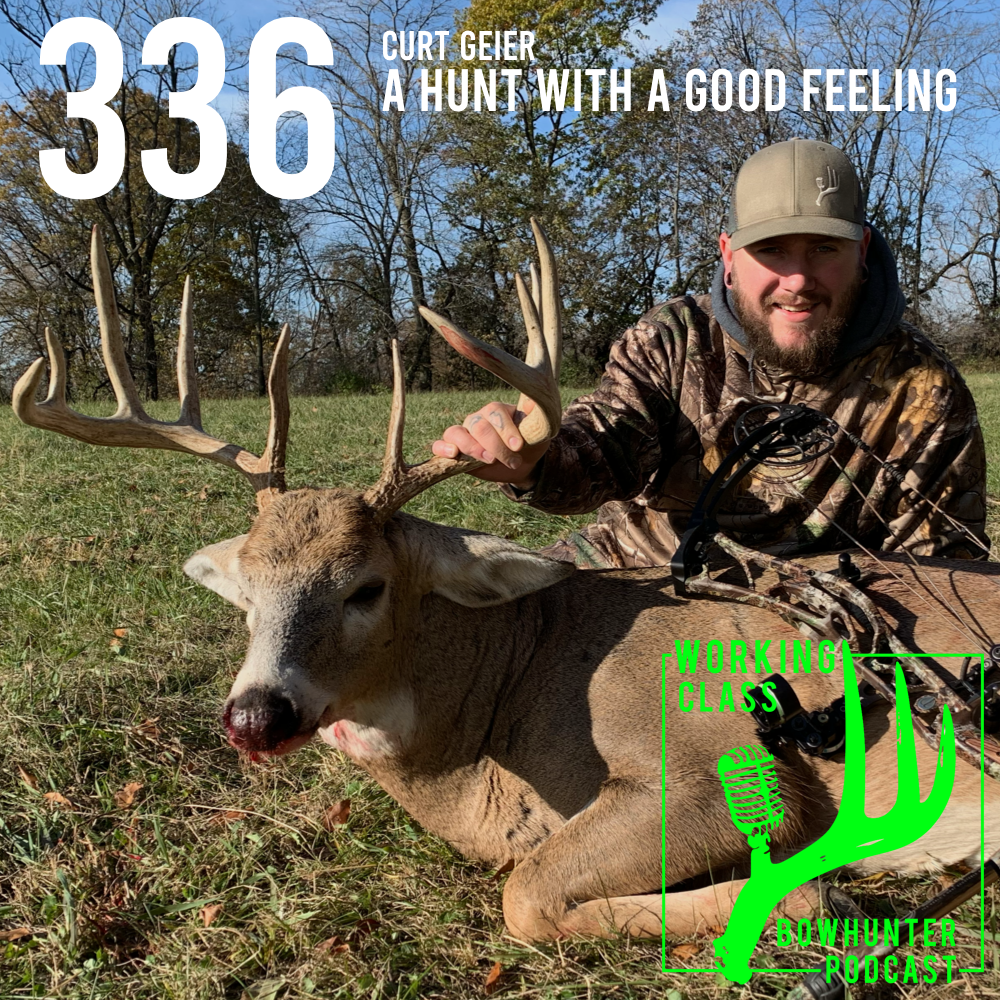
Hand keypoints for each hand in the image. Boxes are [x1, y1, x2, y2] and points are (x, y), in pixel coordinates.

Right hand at [431, 399, 549, 486]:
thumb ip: (535, 416)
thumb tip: (533, 401)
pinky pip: (439, 445)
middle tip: (512, 461)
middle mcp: (478, 418)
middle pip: (479, 426)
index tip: (518, 446)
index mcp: (497, 410)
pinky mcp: (454, 449)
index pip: (496, 413)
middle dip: (496, 446)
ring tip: (489, 460)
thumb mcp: (539, 431)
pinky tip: (453, 454)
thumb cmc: (530, 444)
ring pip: (457, 433)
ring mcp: (464, 432)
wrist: (522, 464)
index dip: (506, 429)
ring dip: (472, 448)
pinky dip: (442, 448)